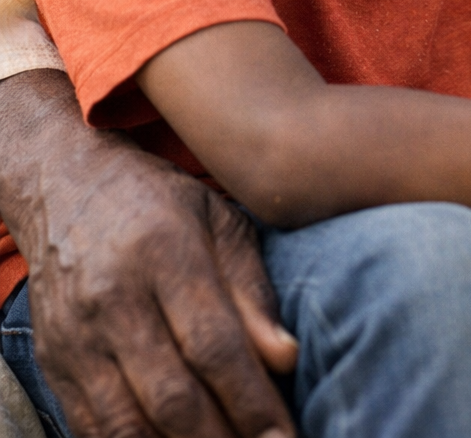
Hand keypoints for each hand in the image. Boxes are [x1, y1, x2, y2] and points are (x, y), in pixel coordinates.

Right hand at [0, 70, 295, 437]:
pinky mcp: (54, 363)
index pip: (213, 345)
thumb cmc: (158, 201)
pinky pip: (92, 428)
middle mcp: (114, 299)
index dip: (252, 401)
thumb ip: (253, 288)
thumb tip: (287, 359)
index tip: (284, 435)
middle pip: (172, 396)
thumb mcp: (218, 218)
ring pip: (129, 424)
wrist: (65, 187)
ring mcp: (77, 336)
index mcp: (164, 253)